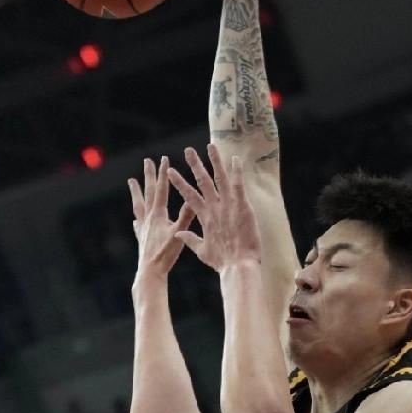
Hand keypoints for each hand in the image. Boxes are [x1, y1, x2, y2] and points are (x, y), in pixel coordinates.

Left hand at [129, 157, 195, 280]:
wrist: (150, 272)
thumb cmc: (165, 255)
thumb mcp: (178, 234)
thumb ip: (185, 217)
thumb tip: (193, 200)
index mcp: (158, 215)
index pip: (161, 189)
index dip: (163, 174)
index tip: (164, 158)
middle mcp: (148, 218)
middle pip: (148, 192)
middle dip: (148, 176)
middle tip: (147, 161)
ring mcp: (143, 228)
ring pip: (138, 205)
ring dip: (136, 192)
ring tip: (131, 181)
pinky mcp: (141, 238)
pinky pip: (138, 224)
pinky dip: (138, 217)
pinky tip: (136, 219)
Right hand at [169, 145, 260, 272]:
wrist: (238, 266)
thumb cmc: (222, 261)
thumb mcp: (202, 251)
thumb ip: (190, 239)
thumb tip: (179, 233)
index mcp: (204, 217)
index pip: (189, 196)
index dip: (180, 183)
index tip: (170, 172)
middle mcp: (214, 208)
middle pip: (202, 182)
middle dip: (194, 165)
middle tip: (188, 151)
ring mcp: (227, 206)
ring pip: (219, 178)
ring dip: (214, 161)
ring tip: (210, 146)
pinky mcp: (241, 206)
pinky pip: (238, 185)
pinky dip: (236, 171)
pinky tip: (235, 159)